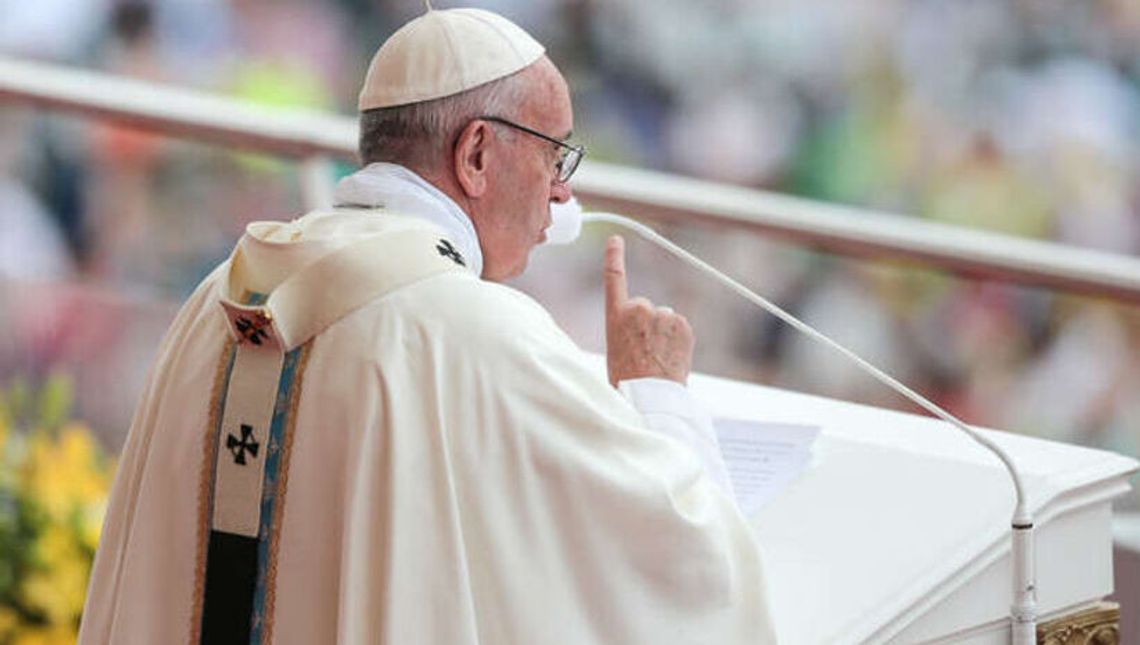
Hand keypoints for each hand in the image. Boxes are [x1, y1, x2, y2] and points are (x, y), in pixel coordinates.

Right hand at [604, 235, 693, 386]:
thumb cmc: (628, 380)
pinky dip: (677, 339)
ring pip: (664, 319)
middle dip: (647, 325)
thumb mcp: (615, 349)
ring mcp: (663, 315)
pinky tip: (669, 358)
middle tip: (643, 352)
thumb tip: (645, 326)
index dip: (614, 257)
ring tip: (656, 358)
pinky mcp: (683, 324)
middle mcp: (639, 309)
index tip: (616, 240)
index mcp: (616, 316)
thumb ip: (628, 329)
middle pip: (646, 308)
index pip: (613, 279)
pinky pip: (680, 327)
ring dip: (663, 334)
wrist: (649, 397)